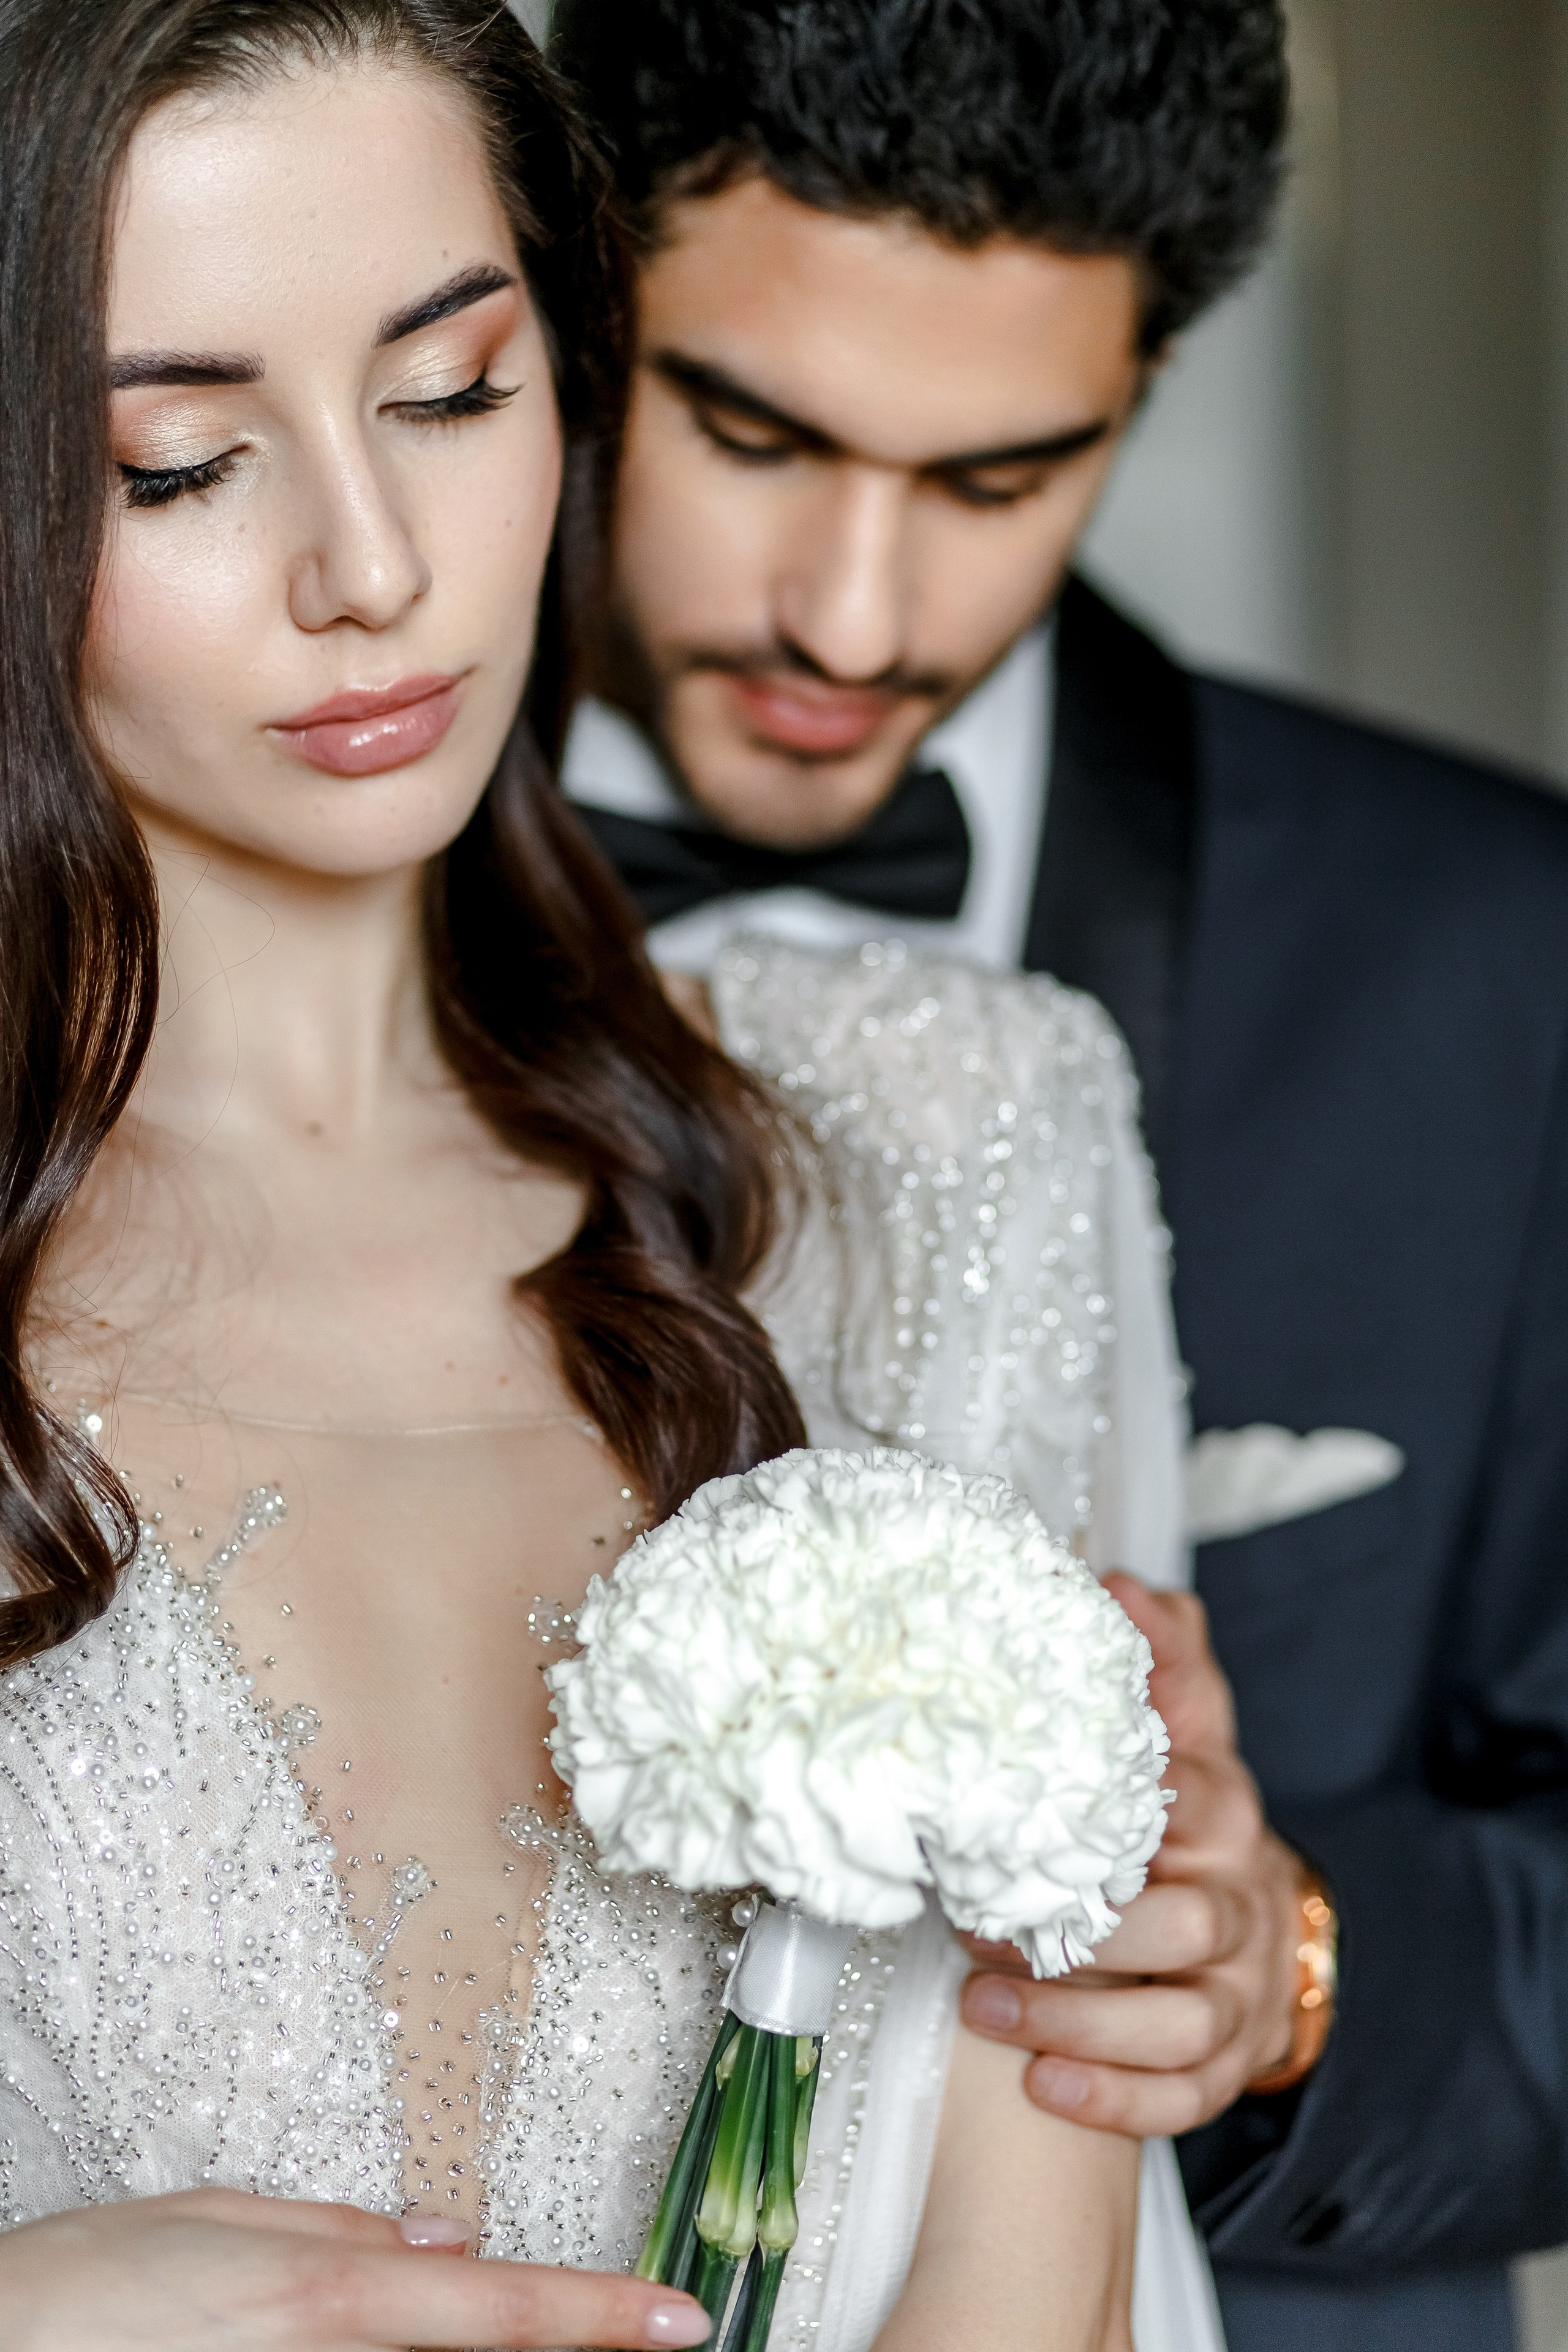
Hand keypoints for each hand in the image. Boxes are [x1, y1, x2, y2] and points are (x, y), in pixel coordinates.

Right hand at [0, 2188, 711, 2351]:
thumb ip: (340, 2232)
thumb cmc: (66, 2297)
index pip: (503, 2308)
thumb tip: (443, 2247)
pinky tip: (332, 2340)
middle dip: (543, 2344)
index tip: (679, 2318)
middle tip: (609, 2328)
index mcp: (328, 2298)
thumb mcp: (211, 2218)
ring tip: (405, 2316)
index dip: (602, 2315)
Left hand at [960, 1577, 1305, 2137]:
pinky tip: (1042, 2088)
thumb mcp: (1183, 1726)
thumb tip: (1113, 1580)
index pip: (1192, 1805)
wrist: (1263, 1918)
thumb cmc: (1191, 1814)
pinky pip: (1183, 2096)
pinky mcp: (1230, 2063)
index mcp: (1224, 1812)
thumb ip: (1157, 1656)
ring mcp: (1241, 1993)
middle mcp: (1241, 1904)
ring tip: (982, 2006)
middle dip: (1078, 1935)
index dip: (1118, 1813)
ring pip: (1176, 2022)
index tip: (1028, 1816)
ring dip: (1076, 2022)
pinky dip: (1113, 2098)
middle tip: (973, 1924)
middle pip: (1181, 1925)